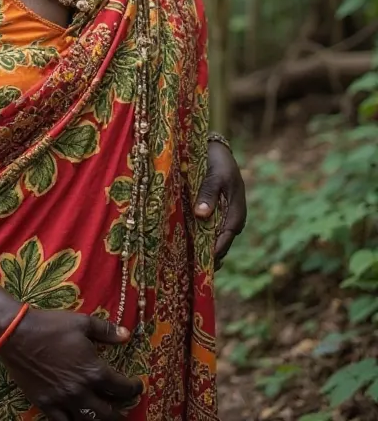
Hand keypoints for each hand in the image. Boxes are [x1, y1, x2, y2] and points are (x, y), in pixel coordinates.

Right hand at [0, 309, 142, 420]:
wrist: (17, 334)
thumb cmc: (51, 326)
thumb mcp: (82, 323)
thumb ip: (107, 331)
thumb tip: (127, 336)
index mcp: (93, 371)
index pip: (121, 388)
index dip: (133, 389)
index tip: (137, 386)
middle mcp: (81, 391)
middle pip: (108, 413)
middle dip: (121, 413)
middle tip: (126, 409)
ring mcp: (63, 401)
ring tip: (106, 418)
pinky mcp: (46, 405)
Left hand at [194, 140, 246, 268]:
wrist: (215, 149)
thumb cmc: (217, 161)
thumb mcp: (215, 175)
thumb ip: (208, 194)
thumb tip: (202, 216)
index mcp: (237, 212)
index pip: (226, 237)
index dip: (215, 251)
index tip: (203, 262)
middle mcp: (231, 219)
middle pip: (220, 243)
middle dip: (207, 256)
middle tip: (191, 270)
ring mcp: (223, 218)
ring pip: (213, 239)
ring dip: (201, 250)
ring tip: (186, 265)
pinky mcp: (213, 215)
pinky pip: (206, 231)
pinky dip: (198, 239)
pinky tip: (184, 248)